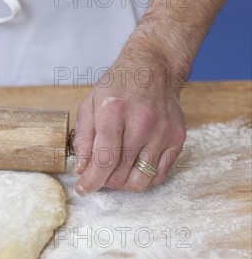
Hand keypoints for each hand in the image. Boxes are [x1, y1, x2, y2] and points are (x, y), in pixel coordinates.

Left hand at [72, 57, 186, 194]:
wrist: (155, 68)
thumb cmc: (117, 87)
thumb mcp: (89, 105)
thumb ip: (83, 139)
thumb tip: (81, 170)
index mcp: (114, 112)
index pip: (104, 160)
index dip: (91, 181)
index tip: (82, 190)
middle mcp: (141, 123)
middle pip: (120, 174)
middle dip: (104, 181)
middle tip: (99, 171)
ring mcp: (162, 132)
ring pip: (140, 180)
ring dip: (124, 182)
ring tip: (117, 169)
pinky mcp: (177, 138)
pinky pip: (159, 175)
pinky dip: (143, 176)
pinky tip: (134, 164)